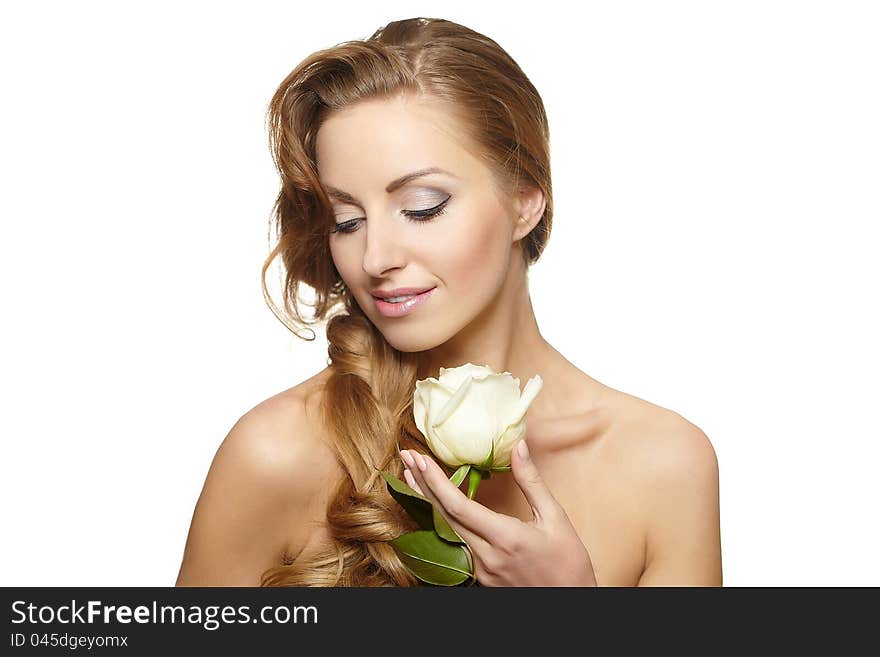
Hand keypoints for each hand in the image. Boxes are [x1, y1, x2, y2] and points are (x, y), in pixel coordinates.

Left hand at [399, 440, 597, 586]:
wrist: (572, 603)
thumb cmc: (569, 563)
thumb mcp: (555, 518)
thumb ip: (532, 482)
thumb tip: (519, 446)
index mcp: (505, 538)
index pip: (458, 506)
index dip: (435, 481)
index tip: (419, 459)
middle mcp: (486, 556)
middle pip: (443, 516)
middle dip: (422, 485)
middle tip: (407, 458)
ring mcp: (481, 570)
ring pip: (446, 531)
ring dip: (428, 502)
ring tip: (413, 476)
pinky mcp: (481, 579)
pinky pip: (456, 545)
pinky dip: (442, 521)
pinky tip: (434, 506)